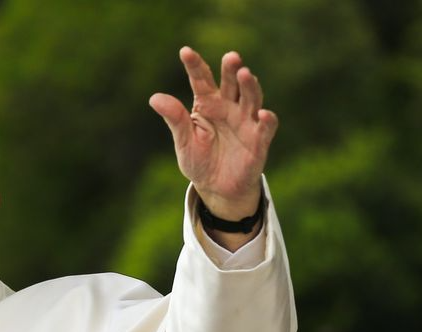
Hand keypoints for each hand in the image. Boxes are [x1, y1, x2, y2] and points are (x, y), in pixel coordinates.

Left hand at [150, 47, 277, 220]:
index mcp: (208, 104)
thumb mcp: (184, 141)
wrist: (216, 189)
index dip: (195, 66)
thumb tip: (154, 98)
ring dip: (250, 86)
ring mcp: (246, 122)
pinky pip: (265, 128)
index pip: (201, 80)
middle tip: (231, 57)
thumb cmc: (199, 160)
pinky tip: (264, 113)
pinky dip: (267, 120)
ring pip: (251, 98)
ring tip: (245, 74)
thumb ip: (174, 119)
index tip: (185, 52)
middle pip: (232, 84)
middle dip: (232, 70)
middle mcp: (229, 108)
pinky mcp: (258, 141)